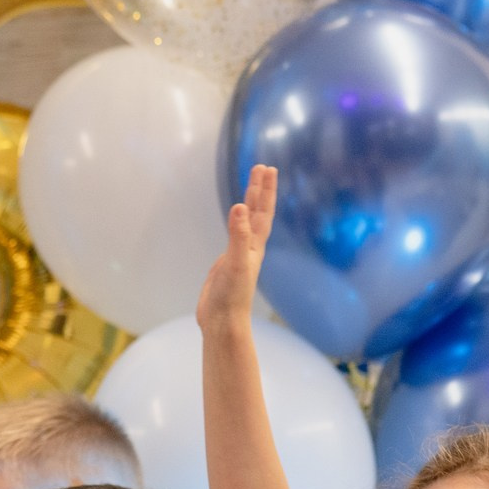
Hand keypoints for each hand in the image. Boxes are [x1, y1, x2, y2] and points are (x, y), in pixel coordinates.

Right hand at [196, 164, 275, 332]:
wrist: (222, 321)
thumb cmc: (231, 294)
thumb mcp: (235, 262)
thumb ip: (237, 234)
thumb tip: (240, 206)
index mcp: (254, 245)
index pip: (262, 212)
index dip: (264, 190)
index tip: (266, 168)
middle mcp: (250, 247)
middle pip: (257, 213)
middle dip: (259, 190)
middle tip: (261, 167)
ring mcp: (239, 254)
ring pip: (247, 222)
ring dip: (249, 203)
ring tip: (250, 187)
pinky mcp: (228, 262)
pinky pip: (235, 234)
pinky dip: (236, 221)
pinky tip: (235, 220)